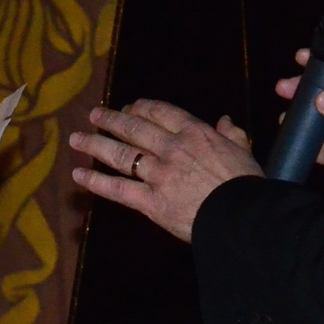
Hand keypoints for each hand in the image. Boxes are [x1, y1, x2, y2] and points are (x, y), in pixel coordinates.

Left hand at [68, 99, 261, 242]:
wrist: (241, 217)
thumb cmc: (246, 185)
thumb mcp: (243, 152)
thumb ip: (232, 134)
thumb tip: (226, 121)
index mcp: (194, 133)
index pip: (160, 112)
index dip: (141, 107)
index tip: (129, 106)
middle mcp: (171, 148)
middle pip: (134, 128)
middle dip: (111, 120)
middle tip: (95, 115)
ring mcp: (157, 174)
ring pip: (120, 155)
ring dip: (95, 144)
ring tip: (77, 138)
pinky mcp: (149, 202)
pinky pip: (117, 189)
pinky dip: (96, 181)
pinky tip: (79, 175)